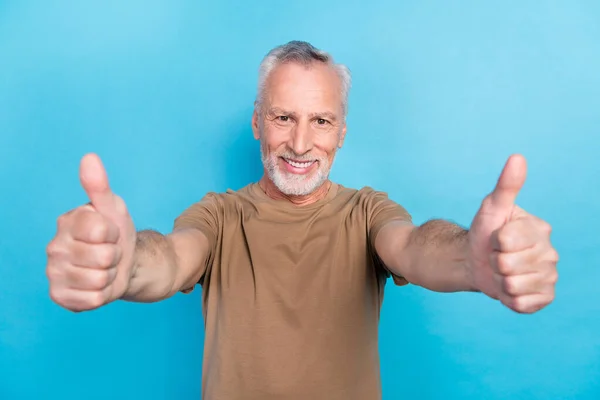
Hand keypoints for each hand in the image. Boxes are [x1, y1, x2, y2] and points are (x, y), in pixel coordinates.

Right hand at [46, 154, 136, 311]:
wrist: (124, 264)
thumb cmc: (117, 233)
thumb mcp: (114, 209)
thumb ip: (100, 186)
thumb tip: (89, 158)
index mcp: (67, 222)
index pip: (101, 231)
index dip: (114, 233)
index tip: (111, 232)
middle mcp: (54, 247)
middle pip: (103, 257)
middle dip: (114, 256)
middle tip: (110, 252)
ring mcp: (54, 273)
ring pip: (98, 279)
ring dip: (109, 275)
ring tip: (105, 268)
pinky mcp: (60, 296)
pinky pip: (92, 299)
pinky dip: (103, 294)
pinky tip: (98, 284)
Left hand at [467, 154, 558, 313]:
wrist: (477, 259)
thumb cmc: (485, 231)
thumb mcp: (491, 207)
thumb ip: (506, 185)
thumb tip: (517, 157)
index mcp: (540, 229)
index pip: (506, 240)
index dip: (493, 241)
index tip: (496, 238)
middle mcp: (550, 253)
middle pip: (508, 264)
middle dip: (494, 261)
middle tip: (496, 256)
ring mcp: (549, 277)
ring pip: (513, 285)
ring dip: (499, 281)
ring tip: (500, 271)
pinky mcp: (543, 298)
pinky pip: (521, 304)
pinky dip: (508, 299)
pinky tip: (508, 287)